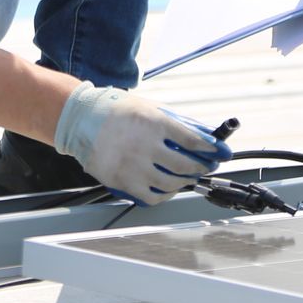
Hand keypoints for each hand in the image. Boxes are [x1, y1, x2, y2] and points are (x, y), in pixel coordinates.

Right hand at [53, 82, 231, 202]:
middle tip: (206, 166)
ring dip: (185, 182)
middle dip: (201, 168)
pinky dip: (165, 195)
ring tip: (188, 177)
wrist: (80, 119)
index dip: (212, 149)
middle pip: (186, 165)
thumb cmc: (113, 110)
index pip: (193, 140)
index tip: (222, 153)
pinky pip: (152, 196)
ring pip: (171, 183)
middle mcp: (145, 146)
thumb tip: (197, 136)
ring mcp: (134, 166)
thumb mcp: (146, 107)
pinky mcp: (122, 181)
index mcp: (154, 123)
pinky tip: (168, 188)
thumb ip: (170, 122)